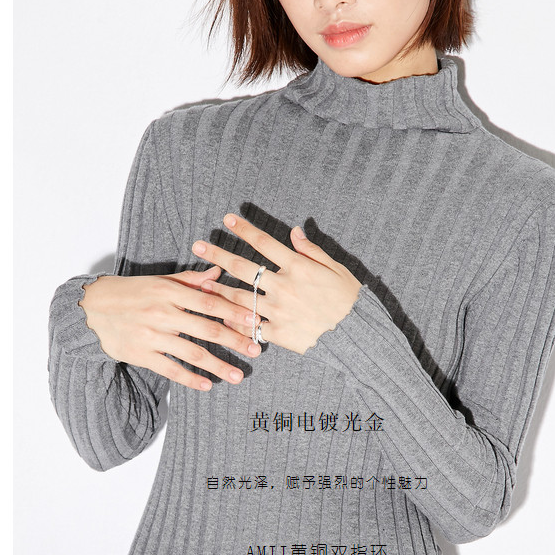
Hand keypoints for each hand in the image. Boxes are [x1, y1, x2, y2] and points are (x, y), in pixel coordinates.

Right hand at [79, 266, 262, 390]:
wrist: (92, 308)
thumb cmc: (132, 292)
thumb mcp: (160, 280)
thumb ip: (190, 279)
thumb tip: (218, 272)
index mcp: (170, 291)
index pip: (210, 302)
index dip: (235, 312)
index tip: (256, 321)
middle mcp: (162, 313)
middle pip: (207, 329)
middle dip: (235, 341)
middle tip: (256, 350)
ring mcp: (152, 336)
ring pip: (192, 353)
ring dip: (218, 366)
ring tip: (238, 375)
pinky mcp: (141, 354)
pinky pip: (170, 369)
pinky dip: (190, 378)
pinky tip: (207, 384)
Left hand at [192, 214, 361, 354]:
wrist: (356, 335)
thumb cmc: (348, 299)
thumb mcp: (335, 268)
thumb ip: (311, 250)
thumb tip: (294, 231)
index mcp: (297, 267)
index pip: (264, 243)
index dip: (244, 229)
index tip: (227, 219)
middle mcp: (284, 286)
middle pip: (243, 267)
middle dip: (218, 254)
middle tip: (198, 245)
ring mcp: (278, 311)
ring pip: (240, 298)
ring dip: (218, 288)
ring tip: (201, 281)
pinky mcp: (277, 333)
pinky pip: (250, 327)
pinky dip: (235, 322)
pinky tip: (220, 317)